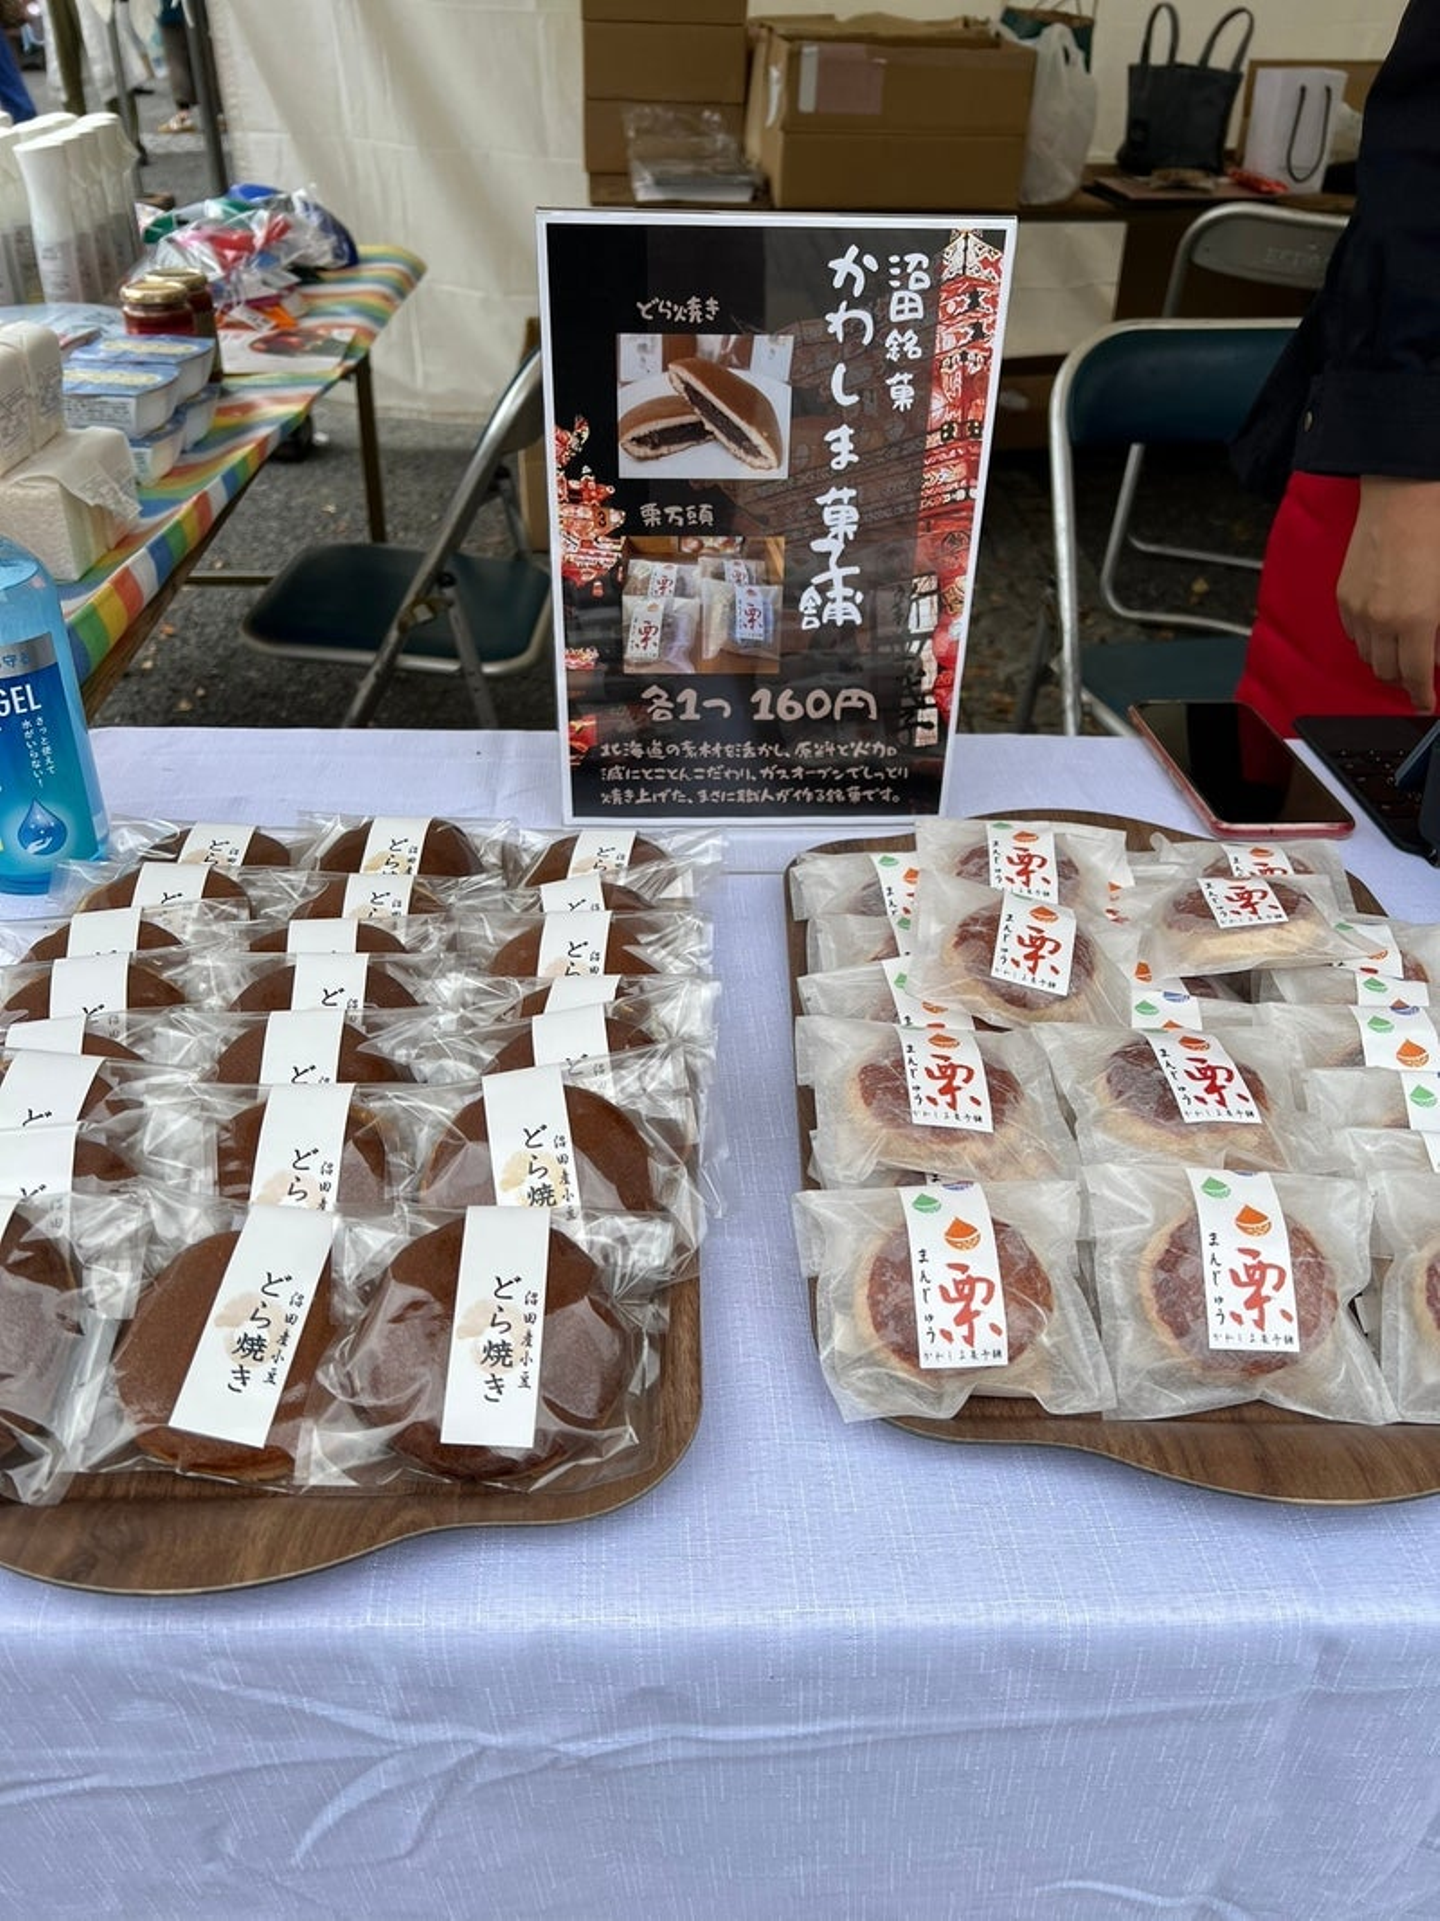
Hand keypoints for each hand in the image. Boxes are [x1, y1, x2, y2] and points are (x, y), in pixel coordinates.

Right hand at [1336, 476, 1439, 713]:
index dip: (1421, 695)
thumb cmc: (1434, 535)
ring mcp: (1358, 610)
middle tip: (1418, 669)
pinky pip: (1353, 633)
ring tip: (1402, 643)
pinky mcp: (1344, 597)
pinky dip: (1368, 636)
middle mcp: (1381, 621)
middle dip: (1403, 677)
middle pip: (1386, 673)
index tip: (1426, 701)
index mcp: (1416, 621)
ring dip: (1385, 657)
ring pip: (1368, 656)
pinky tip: (1384, 622)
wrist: (1403, 500)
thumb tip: (1437, 655)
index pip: (1415, 677)